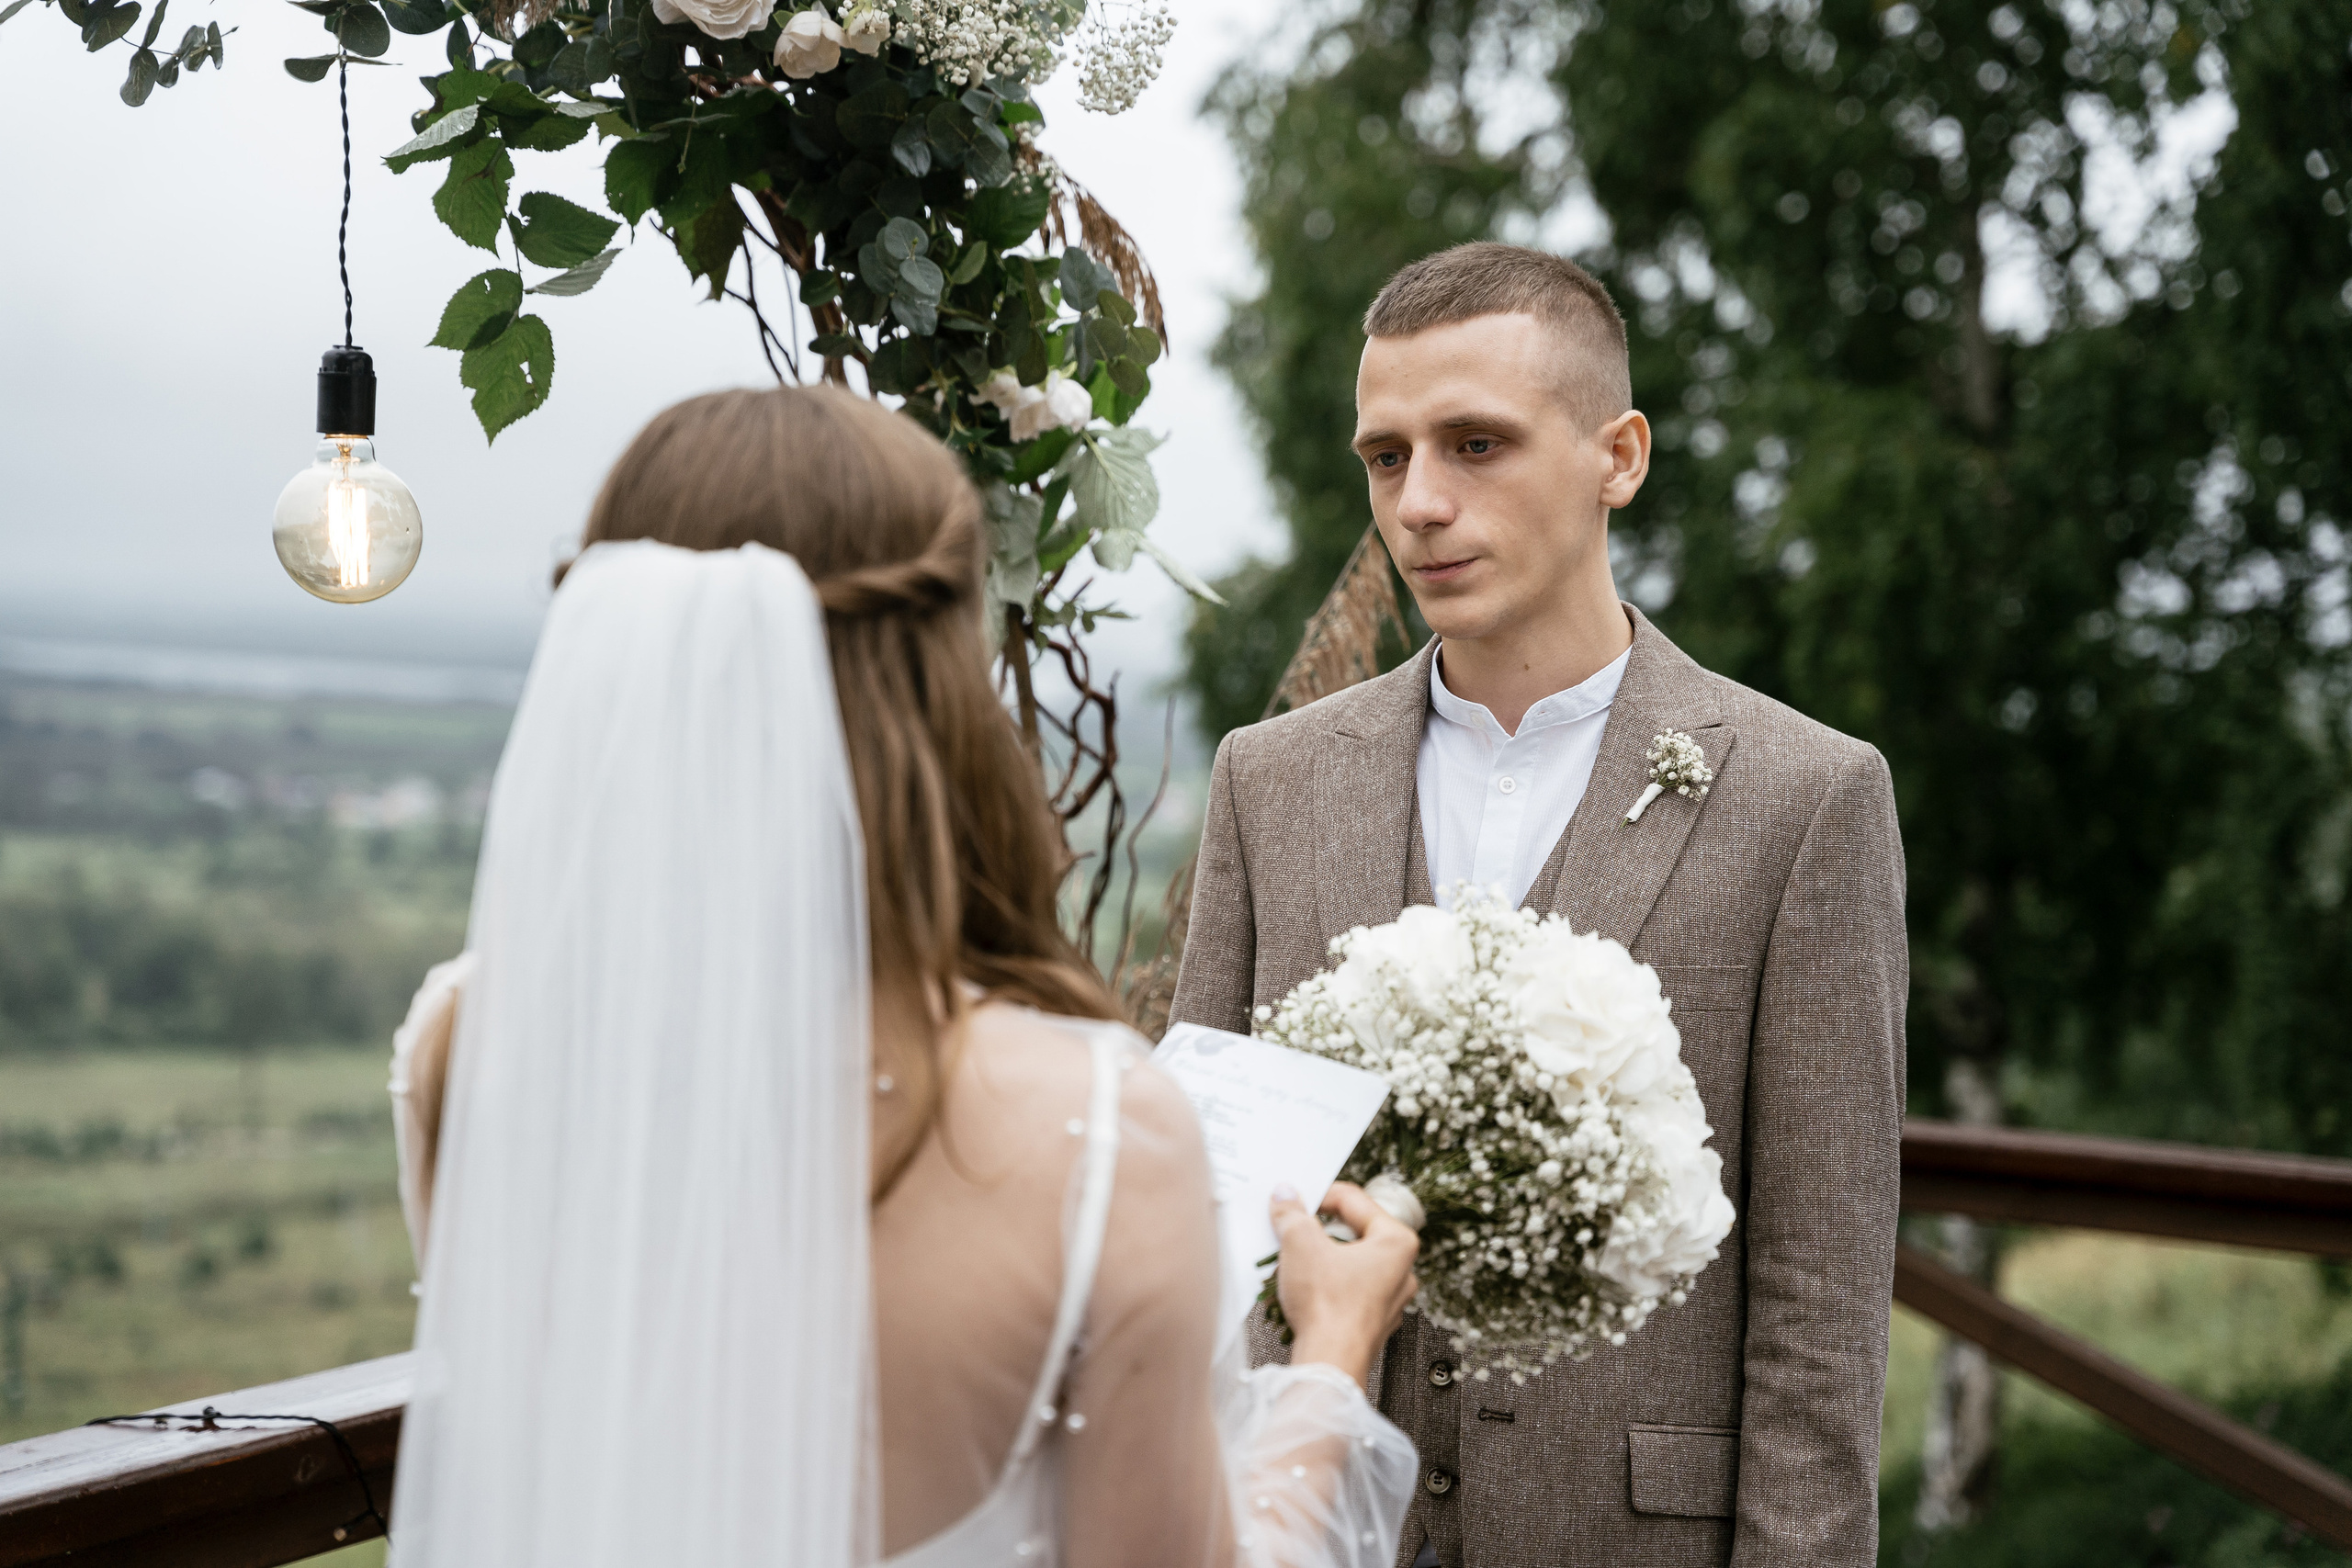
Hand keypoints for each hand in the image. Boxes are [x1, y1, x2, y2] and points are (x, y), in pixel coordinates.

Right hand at [1271, 1180, 1419, 1386]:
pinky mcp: (1372, 1320)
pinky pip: (1346, 1288)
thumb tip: (1286, 1195)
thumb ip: (1292, 1213)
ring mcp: (1389, 1298)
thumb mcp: (1300, 1244)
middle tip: (1291, 1226)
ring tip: (1292, 1257)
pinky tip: (1302, 1285)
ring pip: (1348, 1261)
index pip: (1352, 1200)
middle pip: (1352, 1230)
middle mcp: (1402, 1269)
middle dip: (1318, 1228)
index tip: (1294, 1199)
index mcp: (1397, 1241)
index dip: (1317, 1195)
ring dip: (1319, 1256)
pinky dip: (1324, 1282)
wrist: (1330, 1364)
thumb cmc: (1328, 1307)